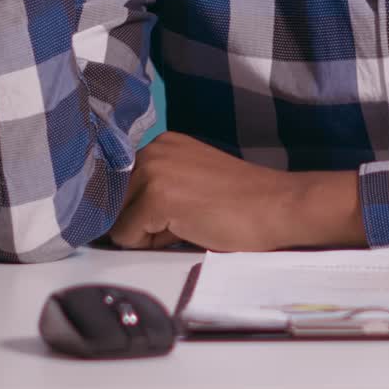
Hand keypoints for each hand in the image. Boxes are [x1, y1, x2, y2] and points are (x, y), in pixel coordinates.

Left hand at [108, 131, 301, 251]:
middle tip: (178, 224)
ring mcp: (153, 171)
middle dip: (136, 220)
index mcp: (161, 143)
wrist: (275, 207)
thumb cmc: (239, 203)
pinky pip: (127, 236)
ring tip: (184, 226)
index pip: (119, 182)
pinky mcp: (157, 197)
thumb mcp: (189, 183)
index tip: (149, 219)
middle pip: (113, 200)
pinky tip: (185, 232)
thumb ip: (157, 189)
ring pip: (117, 219)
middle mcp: (152, 149)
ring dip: (143, 233)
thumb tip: (120, 217)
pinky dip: (148, 245)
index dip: (130, 207)